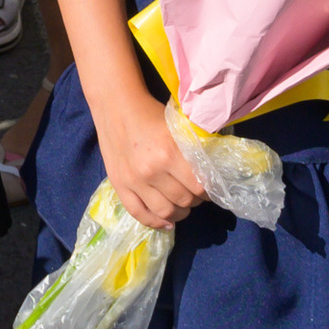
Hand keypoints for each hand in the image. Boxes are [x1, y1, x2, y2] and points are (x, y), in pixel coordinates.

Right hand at [92, 84, 206, 230]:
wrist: (115, 106)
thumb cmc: (150, 114)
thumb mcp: (178, 127)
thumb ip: (194, 149)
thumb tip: (213, 172)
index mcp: (169, 153)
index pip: (199, 186)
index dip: (209, 191)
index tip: (210, 188)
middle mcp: (151, 171)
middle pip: (184, 200)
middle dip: (195, 200)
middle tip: (195, 194)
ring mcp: (133, 180)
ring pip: (165, 212)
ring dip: (179, 213)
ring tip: (182, 206)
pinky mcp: (119, 185)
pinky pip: (139, 214)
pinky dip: (155, 222)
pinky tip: (165, 221)